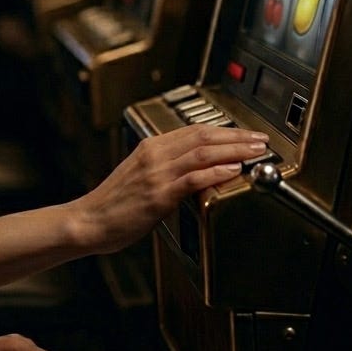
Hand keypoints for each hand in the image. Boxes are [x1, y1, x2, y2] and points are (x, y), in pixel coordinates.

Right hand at [80, 124, 270, 254]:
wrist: (90, 220)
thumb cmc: (115, 203)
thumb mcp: (141, 176)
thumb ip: (166, 168)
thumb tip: (197, 169)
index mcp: (150, 147)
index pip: (194, 130)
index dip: (225, 130)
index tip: (247, 134)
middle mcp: (154, 154)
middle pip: (203, 136)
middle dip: (236, 136)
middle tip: (261, 139)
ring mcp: (156, 173)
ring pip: (201, 152)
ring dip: (233, 150)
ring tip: (255, 152)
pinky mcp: (158, 194)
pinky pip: (192, 178)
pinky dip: (215, 171)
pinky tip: (232, 171)